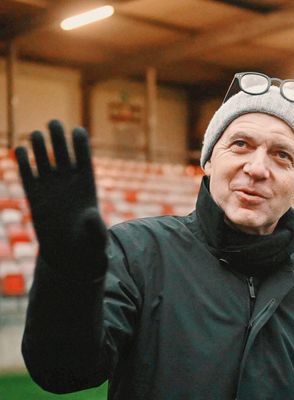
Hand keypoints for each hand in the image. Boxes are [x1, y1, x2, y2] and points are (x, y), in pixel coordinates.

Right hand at [15, 120, 106, 279]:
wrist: (71, 255)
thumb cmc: (90, 245)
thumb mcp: (96, 238)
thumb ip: (96, 227)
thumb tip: (91, 216)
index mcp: (88, 186)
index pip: (85, 159)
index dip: (81, 145)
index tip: (77, 130)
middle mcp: (69, 183)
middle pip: (64, 154)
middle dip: (59, 138)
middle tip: (54, 122)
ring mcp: (51, 188)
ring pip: (46, 161)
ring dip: (41, 147)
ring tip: (37, 134)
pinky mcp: (35, 197)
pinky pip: (29, 176)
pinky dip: (24, 163)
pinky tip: (20, 149)